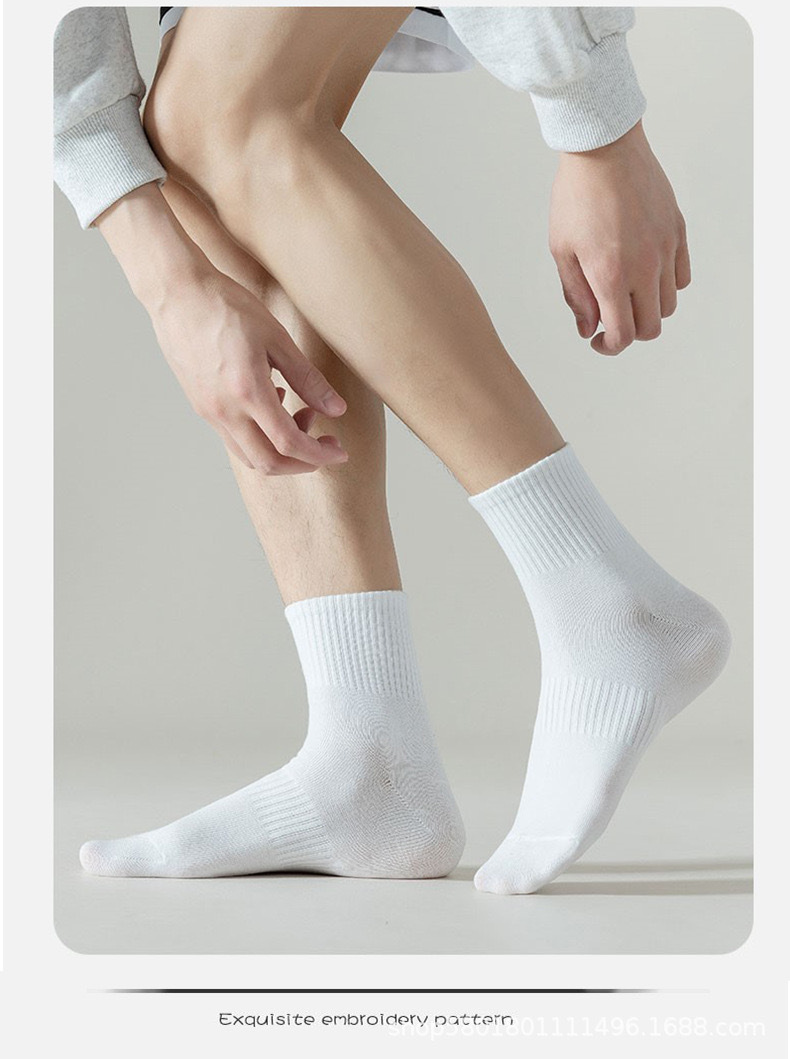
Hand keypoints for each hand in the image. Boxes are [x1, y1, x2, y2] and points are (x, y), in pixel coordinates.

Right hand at [149, 267, 347, 472]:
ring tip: (301, 415)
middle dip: (302, 462)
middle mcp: (224, 411)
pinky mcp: (201, 406)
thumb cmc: (226, 307)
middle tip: (325, 445)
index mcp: (247, 392)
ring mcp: (209, 412)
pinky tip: (273, 402)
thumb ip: (308, 379)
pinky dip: (260, 435)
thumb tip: (337, 409)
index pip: (288, 443)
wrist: (177, 293)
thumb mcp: (277, 339)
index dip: (319, 454)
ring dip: (280, 450)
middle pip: (268, 463)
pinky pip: (234, 438)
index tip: (339, 451)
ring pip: (248, 455)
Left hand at [549, 120, 690, 354]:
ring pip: (670, 304)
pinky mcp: (677, 231)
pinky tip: (646, 274)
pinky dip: (667, 285)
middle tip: (611, 319)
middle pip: (652, 327)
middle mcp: (645, 267)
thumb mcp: (562, 251)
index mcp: (612, 276)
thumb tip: (588, 329)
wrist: (604, 148)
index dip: (610, 347)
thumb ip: (577, 296)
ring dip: (648, 309)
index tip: (597, 340)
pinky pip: (682, 276)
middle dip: (630, 331)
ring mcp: (666, 249)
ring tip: (627, 292)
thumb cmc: (576, 197)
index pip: (624, 335)